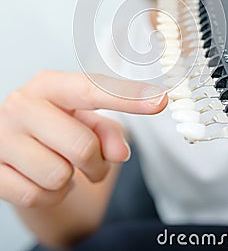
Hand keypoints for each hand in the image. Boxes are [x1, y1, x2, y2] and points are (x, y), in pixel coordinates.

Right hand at [0, 71, 166, 207]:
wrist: (15, 149)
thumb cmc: (56, 128)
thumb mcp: (84, 121)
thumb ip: (108, 131)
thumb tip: (119, 152)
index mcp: (48, 84)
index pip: (92, 89)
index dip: (129, 97)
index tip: (160, 101)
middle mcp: (21, 105)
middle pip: (82, 146)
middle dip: (95, 162)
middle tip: (89, 160)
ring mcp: (2, 138)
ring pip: (58, 175)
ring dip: (70, 180)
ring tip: (62, 166)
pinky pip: (36, 196)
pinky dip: (50, 195)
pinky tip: (41, 179)